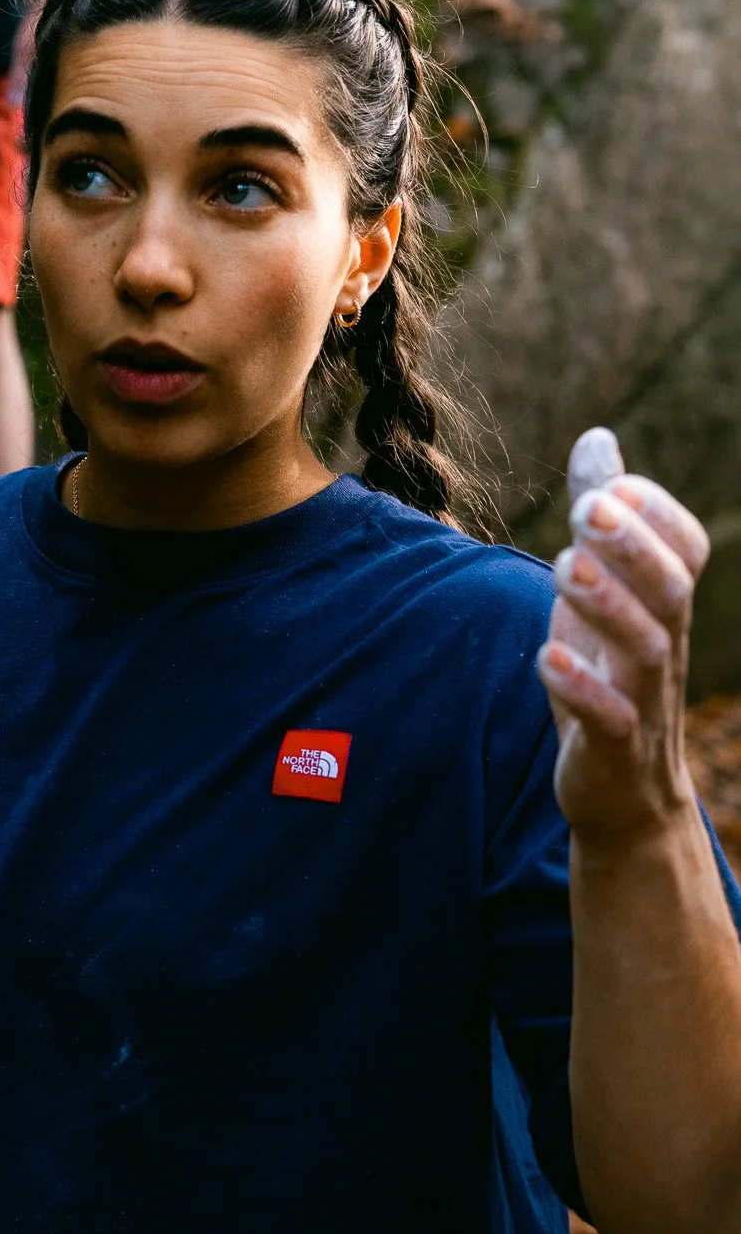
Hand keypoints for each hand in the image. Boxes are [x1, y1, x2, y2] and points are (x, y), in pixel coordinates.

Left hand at [539, 428, 709, 844]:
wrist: (621, 794)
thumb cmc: (609, 679)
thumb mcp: (600, 594)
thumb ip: (599, 526)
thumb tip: (598, 440)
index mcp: (662, 609)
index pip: (685, 552)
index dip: (655, 516)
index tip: (609, 484)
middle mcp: (664, 647)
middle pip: (671, 590)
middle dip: (632, 546)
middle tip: (585, 509)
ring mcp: (643, 698)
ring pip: (647, 649)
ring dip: (606, 606)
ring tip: (565, 567)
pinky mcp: (613, 747)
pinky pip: (610, 718)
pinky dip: (581, 687)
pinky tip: (548, 658)